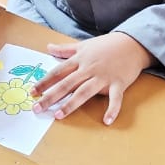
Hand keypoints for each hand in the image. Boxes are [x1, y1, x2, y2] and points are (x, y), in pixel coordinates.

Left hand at [30, 31, 152, 124]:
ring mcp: (103, 77)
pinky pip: (115, 98)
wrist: (132, 43)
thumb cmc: (107, 45)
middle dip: (51, 96)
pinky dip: (112, 109)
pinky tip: (107, 121)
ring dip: (71, 104)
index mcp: (79, 60)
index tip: (32, 92)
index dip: (44, 82)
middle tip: (37, 108)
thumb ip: (65, 49)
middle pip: (66, 84)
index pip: (58, 72)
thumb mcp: (84, 45)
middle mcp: (89, 69)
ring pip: (84, 92)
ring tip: (59, 115)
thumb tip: (48, 47)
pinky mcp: (118, 84)